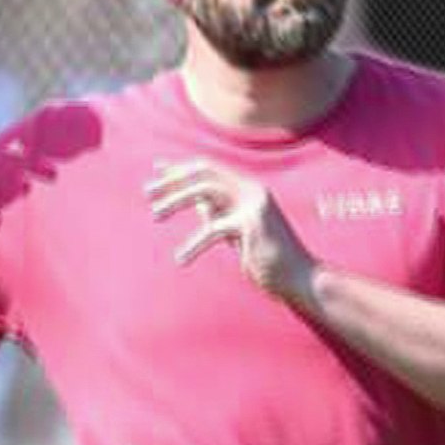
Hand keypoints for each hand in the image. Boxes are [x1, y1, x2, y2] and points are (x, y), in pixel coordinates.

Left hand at [146, 159, 316, 303]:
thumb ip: (220, 213)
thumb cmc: (266, 257)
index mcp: (249, 188)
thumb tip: (196, 202)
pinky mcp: (251, 223)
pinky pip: (213, 229)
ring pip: (206, 190)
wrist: (297, 276)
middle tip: (147, 193)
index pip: (210, 168)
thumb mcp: (237, 231)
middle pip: (205, 171)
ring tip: (155, 215)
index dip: (182, 168)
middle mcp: (252, 189)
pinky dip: (193, 245)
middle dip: (174, 179)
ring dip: (176, 200)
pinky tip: (181, 260)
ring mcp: (254, 203)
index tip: (157, 168)